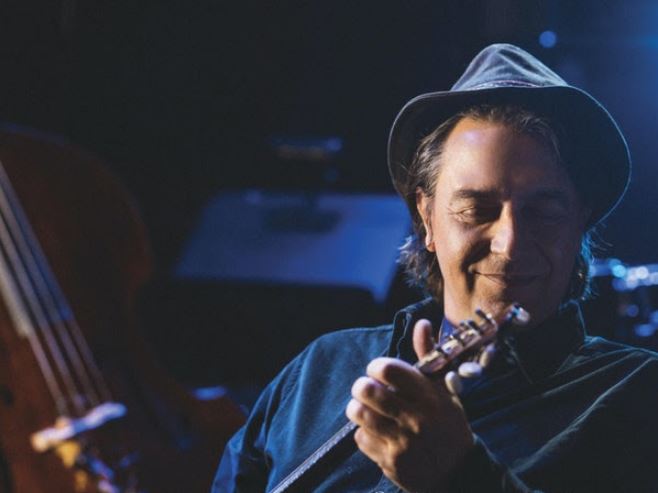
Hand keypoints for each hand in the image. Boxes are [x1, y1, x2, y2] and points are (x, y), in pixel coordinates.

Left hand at [345, 319, 474, 492]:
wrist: (458, 473)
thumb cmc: (448, 424)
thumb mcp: (445, 390)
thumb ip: (429, 356)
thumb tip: (422, 324)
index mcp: (430, 396)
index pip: (389, 370)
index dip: (376, 367)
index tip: (379, 372)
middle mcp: (416, 419)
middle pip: (368, 390)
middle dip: (361, 386)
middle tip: (366, 389)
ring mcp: (402, 442)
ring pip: (359, 414)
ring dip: (357, 408)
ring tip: (365, 409)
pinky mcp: (391, 463)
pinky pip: (361, 438)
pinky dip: (363, 433)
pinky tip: (377, 433)